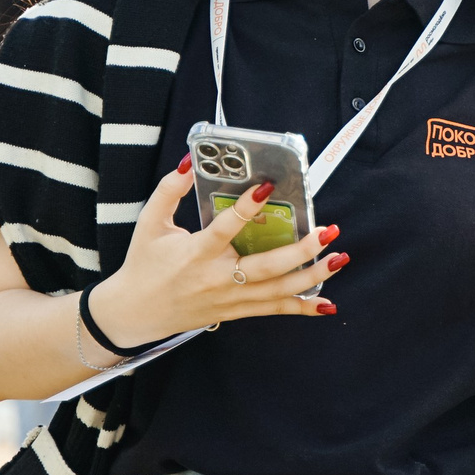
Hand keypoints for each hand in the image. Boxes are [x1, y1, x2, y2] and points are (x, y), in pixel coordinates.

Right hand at [89, 158, 344, 347]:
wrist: (135, 312)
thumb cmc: (144, 264)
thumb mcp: (149, 223)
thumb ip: (169, 190)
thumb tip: (189, 162)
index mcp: (195, 254)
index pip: (226, 228)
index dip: (248, 207)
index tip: (268, 186)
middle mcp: (217, 279)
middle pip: (266, 267)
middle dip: (301, 250)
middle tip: (327, 232)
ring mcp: (229, 299)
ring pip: (278, 291)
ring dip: (312, 276)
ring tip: (338, 258)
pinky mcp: (236, 311)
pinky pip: (274, 310)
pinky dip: (302, 308)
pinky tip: (327, 303)